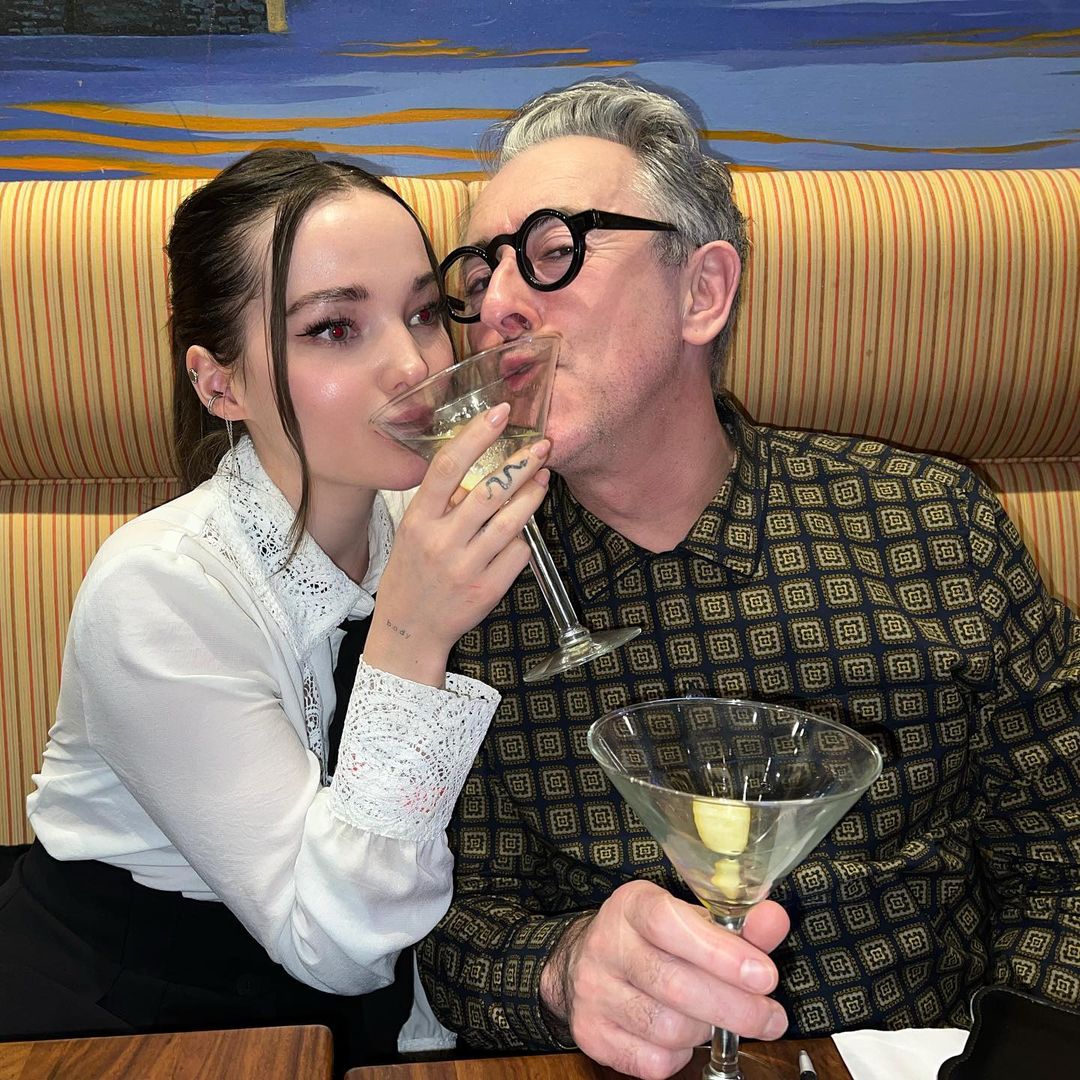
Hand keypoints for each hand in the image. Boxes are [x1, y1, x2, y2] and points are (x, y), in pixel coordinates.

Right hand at [367, 402, 549, 684]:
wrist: (410, 628)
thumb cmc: (412, 571)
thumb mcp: (413, 531)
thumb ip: (441, 501)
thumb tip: (479, 461)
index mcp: (418, 520)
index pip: (448, 467)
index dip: (476, 436)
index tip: (500, 413)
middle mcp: (441, 541)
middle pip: (488, 491)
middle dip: (520, 463)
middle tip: (542, 445)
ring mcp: (466, 567)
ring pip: (511, 521)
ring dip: (532, 494)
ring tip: (543, 476)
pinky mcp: (488, 589)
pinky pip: (517, 552)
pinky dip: (524, 537)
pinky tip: (523, 528)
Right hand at [542, 880, 789, 1079]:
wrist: (586, 961)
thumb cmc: (652, 939)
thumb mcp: (691, 920)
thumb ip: (737, 925)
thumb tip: (774, 921)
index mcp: (632, 905)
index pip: (669, 924)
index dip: (719, 952)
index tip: (764, 975)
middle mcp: (606, 944)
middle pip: (672, 983)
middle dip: (734, 1006)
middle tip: (771, 1017)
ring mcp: (593, 990)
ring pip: (665, 1027)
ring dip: (706, 1031)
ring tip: (719, 1020)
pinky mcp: (590, 1032)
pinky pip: (650, 1061)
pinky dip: (680, 1056)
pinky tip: (685, 1036)